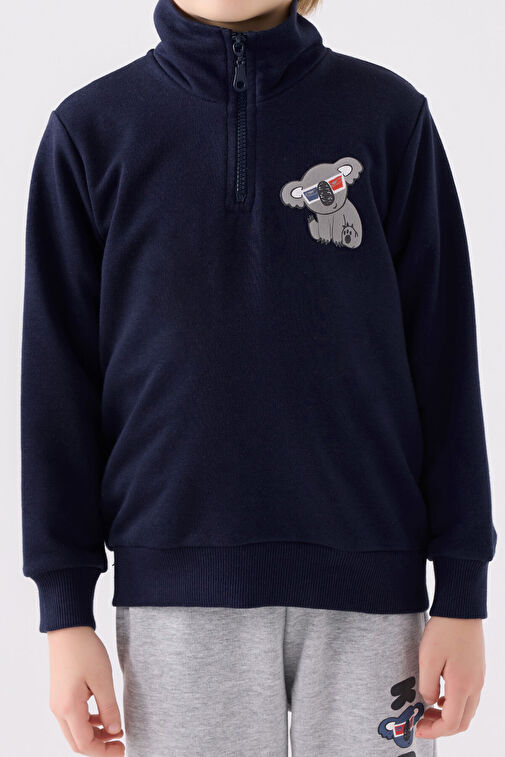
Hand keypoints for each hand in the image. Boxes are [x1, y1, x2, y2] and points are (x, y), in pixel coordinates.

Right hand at [48, 626, 124, 754]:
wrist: (67, 628)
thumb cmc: (84, 650)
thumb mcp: (103, 679)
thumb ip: (109, 708)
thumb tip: (114, 731)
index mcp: (68, 708)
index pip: (85, 744)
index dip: (104, 752)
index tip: (122, 748)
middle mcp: (58, 710)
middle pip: (77, 742)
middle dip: (99, 748)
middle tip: (120, 745)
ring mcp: (57, 702)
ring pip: (75, 731)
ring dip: (95, 735)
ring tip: (116, 730)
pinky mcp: (61, 695)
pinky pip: (73, 718)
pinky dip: (89, 722)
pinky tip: (104, 716)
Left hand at [417, 616, 485, 738]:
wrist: (461, 608)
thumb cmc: (444, 631)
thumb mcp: (428, 659)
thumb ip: (427, 685)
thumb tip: (429, 702)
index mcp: (462, 686)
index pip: (452, 723)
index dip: (434, 731)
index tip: (418, 729)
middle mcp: (474, 686)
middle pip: (462, 721)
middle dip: (441, 727)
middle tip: (421, 722)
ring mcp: (478, 678)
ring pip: (467, 710)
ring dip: (448, 715)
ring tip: (427, 709)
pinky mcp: (476, 670)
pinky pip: (469, 696)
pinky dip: (454, 703)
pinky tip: (439, 694)